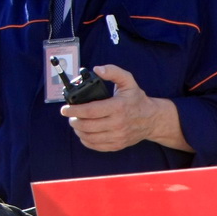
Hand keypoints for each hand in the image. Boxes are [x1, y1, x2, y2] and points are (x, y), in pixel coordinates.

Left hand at [61, 64, 191, 153]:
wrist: (152, 119)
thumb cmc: (137, 99)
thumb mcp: (128, 81)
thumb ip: (113, 71)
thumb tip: (97, 69)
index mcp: (118, 107)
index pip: (90, 111)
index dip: (74, 110)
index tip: (65, 109)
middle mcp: (118, 123)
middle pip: (87, 126)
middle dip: (73, 121)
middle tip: (70, 116)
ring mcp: (117, 136)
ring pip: (89, 137)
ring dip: (78, 131)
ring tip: (76, 123)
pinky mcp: (117, 145)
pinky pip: (96, 146)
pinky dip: (86, 140)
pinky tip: (84, 133)